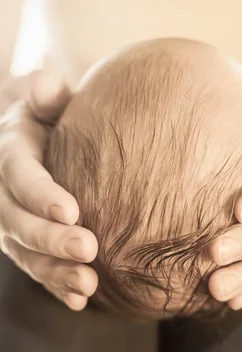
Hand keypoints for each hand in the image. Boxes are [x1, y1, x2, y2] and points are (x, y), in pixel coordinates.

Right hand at [0, 72, 97, 309]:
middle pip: (19, 222)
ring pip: (26, 252)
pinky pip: (38, 267)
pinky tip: (81, 300)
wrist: (41, 136)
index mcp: (9, 154)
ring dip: (55, 271)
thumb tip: (49, 87)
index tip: (72, 211)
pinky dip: (57, 285)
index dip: (41, 194)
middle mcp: (3, 193)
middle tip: (89, 250)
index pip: (19, 176)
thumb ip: (47, 96)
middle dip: (51, 239)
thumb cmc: (52, 115)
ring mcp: (11, 223)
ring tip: (88, 285)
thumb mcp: (46, 98)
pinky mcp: (27, 243)